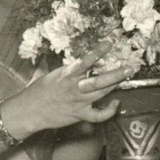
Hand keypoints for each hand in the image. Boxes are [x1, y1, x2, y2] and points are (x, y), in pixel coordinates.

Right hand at [3, 44, 129, 137]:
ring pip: (101, 94)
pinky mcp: (78, 115)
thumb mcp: (53, 75)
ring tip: (126, 77)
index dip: (98, 52)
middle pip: (99, 80)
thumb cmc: (39, 91)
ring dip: (115, 85)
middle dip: (116, 74)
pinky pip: (97, 115)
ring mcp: (78, 102)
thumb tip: (81, 64)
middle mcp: (74, 87)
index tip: (109, 44)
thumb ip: (69, 71)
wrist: (29, 110)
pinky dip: (108, 111)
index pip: (85, 61)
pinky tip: (115, 104)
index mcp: (67, 74)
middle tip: (130, 67)